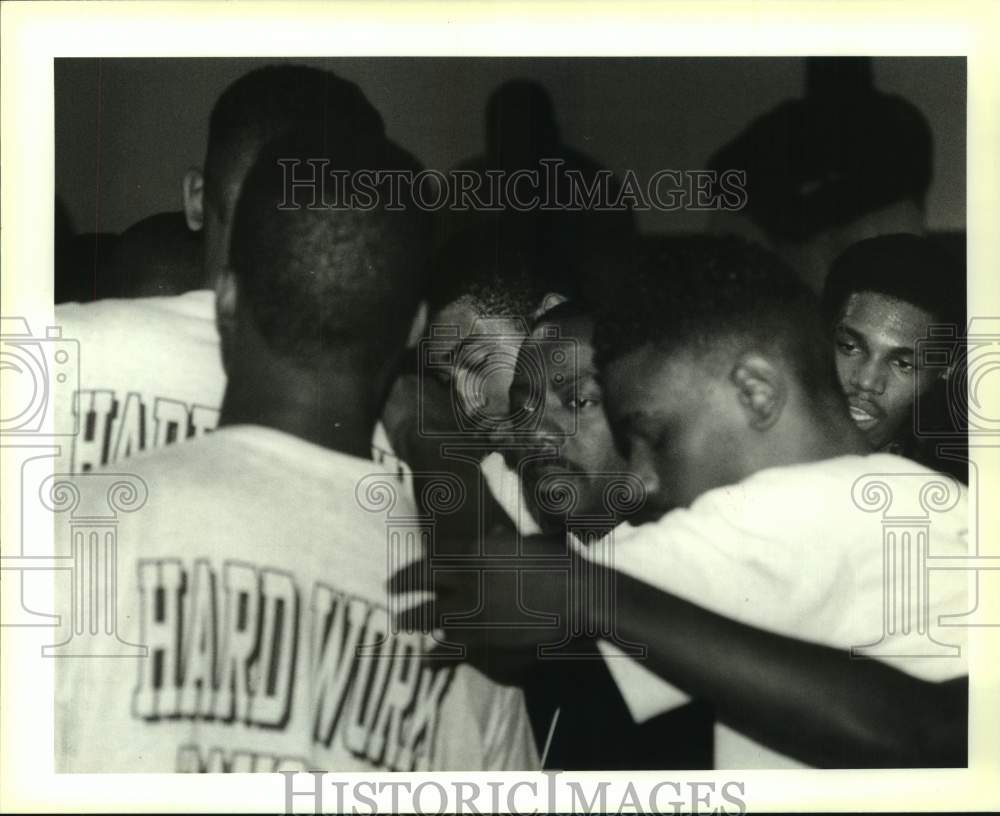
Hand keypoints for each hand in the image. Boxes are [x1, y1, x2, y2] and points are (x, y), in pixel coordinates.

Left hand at [388, 532, 587, 680]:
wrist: (579, 597)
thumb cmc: (561, 563)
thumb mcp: (530, 543)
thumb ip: (505, 541)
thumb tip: (493, 532)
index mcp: (478, 550)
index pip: (435, 555)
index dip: (416, 563)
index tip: (407, 566)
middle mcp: (468, 578)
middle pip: (423, 580)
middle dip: (404, 586)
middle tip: (391, 591)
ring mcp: (473, 609)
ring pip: (430, 615)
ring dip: (413, 619)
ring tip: (401, 622)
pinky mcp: (485, 637)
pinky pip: (451, 647)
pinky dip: (438, 654)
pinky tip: (428, 659)